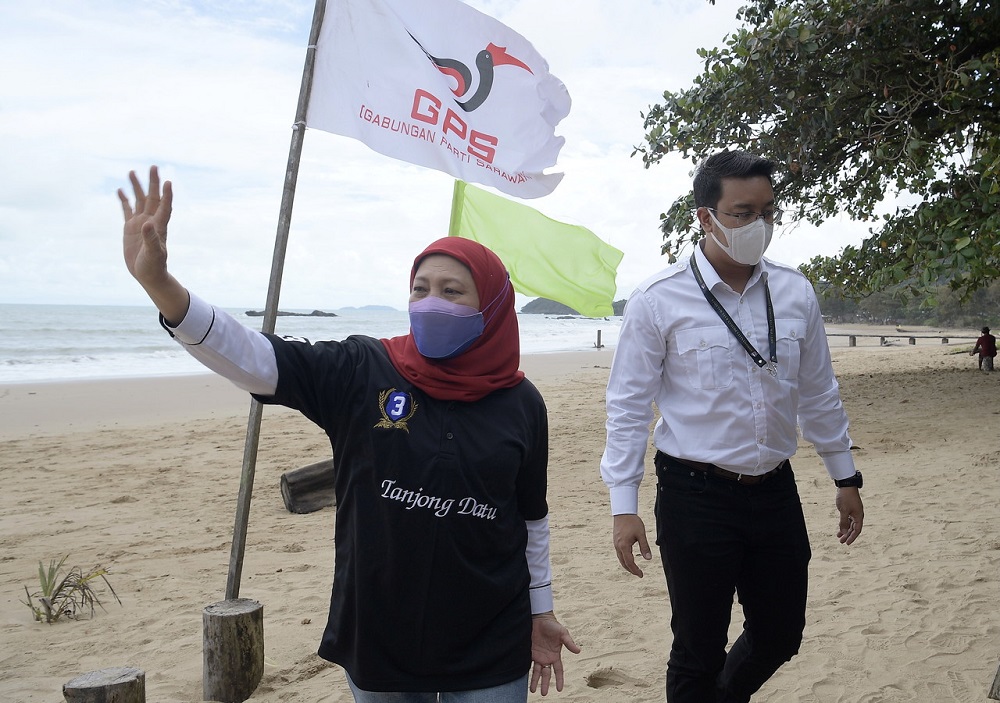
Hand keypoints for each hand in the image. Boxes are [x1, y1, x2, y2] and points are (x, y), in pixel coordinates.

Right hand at [119, 166, 171, 286]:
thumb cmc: (154, 266)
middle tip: (153, 167)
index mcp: (159, 226)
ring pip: (139, 200)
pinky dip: (124, 200)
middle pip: (152, 198)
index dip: (167, 195)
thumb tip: (146, 223)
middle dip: (153, 183)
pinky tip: (120, 190)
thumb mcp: (153, 254)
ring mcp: (140, 223)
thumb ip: (151, 239)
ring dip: (137, 187)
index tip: (168, 182)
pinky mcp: (130, 228)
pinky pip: (127, 210)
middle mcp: (151, 221)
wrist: (147, 274)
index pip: (165, 206)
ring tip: (132, 172)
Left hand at [530, 612, 580, 694]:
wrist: (539, 618)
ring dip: (535, 681)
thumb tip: (578, 651)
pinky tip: (525, 678)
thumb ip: (569, 643)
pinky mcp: (531, 652)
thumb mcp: (563, 633)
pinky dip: (527, 671)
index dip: (560, 680)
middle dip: (545, 684)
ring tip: (533, 690)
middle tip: (543, 694)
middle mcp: (547, 658)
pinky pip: (529, 664)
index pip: (558, 671)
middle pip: (547, 674)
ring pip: (537, 672)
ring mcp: (539, 656)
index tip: (560, 689)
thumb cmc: (553, 625)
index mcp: (556, 655)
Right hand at [613, 514, 650, 576]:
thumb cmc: (633, 522)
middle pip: (623, 563)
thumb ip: (644, 547)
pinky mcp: (616, 541)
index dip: (635, 570)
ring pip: (620, 558)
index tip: (641, 575)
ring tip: (634, 568)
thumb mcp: (641, 534)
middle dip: (631, 570)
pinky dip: (624, 559)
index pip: (629, 562)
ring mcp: (616, 544)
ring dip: (627, 565)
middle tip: (639, 574)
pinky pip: (619, 553)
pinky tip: (629, 558)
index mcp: (624, 546)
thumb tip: (648, 559)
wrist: (623, 512)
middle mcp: (618, 546)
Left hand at [836, 487, 863, 544]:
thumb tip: (844, 532)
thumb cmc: (846, 497)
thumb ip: (843, 522)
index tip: (847, 543)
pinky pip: (848, 519)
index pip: (857, 530)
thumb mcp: (843, 510)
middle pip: (854, 528)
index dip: (852, 537)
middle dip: (848, 535)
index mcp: (859, 516)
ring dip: (845, 530)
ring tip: (839, 537)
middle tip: (841, 542)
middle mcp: (858, 515)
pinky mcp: (850, 509)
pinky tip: (840, 527)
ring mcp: (854, 512)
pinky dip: (844, 524)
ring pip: (850, 524)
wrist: (846, 485)